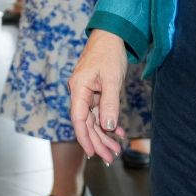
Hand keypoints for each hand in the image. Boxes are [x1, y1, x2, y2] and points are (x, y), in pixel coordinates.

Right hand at [70, 30, 129, 163]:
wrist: (110, 37)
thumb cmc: (109, 54)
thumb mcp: (112, 80)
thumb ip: (109, 103)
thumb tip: (106, 126)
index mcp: (78, 88)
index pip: (78, 118)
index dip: (84, 137)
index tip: (92, 153)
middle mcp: (79, 92)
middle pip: (86, 122)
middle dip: (97, 141)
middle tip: (109, 158)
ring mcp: (87, 92)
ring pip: (93, 119)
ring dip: (103, 135)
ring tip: (116, 150)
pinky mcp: (95, 91)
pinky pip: (99, 111)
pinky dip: (107, 123)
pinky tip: (117, 132)